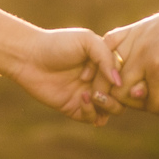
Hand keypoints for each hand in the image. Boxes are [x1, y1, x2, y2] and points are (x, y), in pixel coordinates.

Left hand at [10, 28, 124, 125]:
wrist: (29, 56)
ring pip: (113, 109)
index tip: (113, 74)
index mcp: (107, 63)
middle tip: (100, 87)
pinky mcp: (76, 108)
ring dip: (108, 105)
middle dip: (117, 94)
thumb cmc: (59, 44)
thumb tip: (118, 82)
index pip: (129, 76)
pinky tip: (82, 97)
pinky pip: (93, 118)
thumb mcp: (87, 41)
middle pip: (124, 95)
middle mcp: (101, 80)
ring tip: (94, 94)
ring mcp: (90, 95)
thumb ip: (106, 57)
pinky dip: (91, 111)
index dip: (126, 78)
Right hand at [105, 0, 158, 132]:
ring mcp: (136, 39)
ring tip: (137, 87)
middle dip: (136, 101)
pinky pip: (109, 44)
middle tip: (154, 98)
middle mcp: (142, 54)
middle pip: (121, 92)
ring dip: (118, 84)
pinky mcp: (134, 28)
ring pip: (110, 72)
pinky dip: (108, 58)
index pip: (147, 103)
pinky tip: (118, 67)